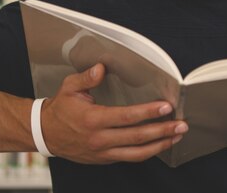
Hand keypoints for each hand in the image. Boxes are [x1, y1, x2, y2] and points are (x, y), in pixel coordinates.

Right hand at [41, 63, 187, 163]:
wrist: (45, 134)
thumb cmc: (60, 109)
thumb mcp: (69, 87)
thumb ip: (87, 77)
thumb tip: (102, 67)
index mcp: (92, 119)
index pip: (126, 117)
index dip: (148, 112)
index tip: (166, 107)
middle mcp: (99, 139)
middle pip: (137, 137)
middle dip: (163, 131)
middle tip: (182, 125)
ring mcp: (102, 152)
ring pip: (137, 153)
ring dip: (160, 145)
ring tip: (177, 136)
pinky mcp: (104, 159)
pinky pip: (130, 158)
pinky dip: (147, 152)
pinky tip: (160, 144)